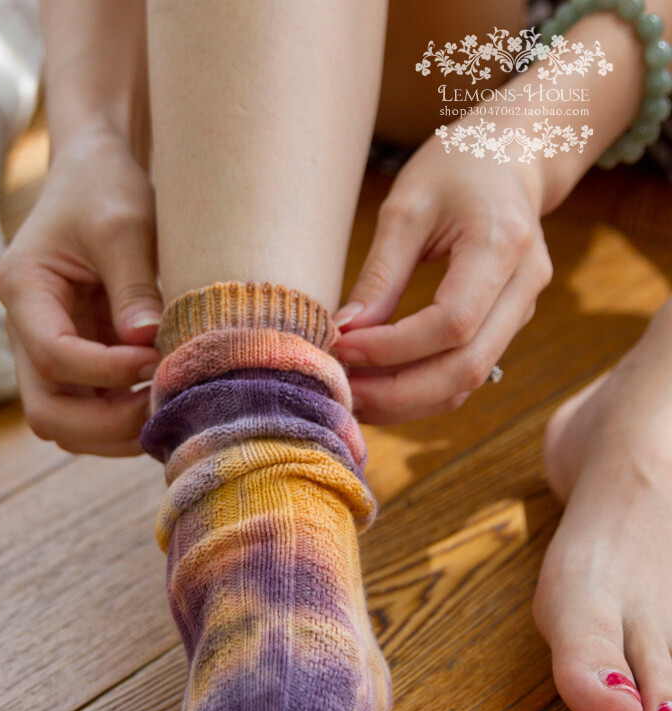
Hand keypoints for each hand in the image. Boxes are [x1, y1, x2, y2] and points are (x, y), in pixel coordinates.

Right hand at [0, 128, 162, 455]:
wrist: (96, 175)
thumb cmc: (106, 189)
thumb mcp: (125, 225)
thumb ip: (134, 285)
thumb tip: (148, 343)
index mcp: (23, 288)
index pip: (52, 354)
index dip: (106, 370)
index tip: (156, 359)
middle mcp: (26, 329)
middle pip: (47, 412)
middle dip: (105, 424)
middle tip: (163, 406)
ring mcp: (48, 352)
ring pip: (66, 424)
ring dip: (116, 433)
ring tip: (170, 409)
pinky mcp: (77, 362)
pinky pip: (91, 413)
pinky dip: (125, 422)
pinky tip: (166, 403)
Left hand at [330, 129, 553, 423]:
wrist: (512, 154)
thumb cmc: (457, 166)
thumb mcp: (407, 207)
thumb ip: (380, 274)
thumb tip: (345, 331)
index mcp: (502, 245)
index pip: (451, 323)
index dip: (392, 348)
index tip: (341, 346)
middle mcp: (523, 286)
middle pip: (465, 368)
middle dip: (397, 392)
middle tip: (342, 391)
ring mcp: (521, 311)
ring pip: (468, 383)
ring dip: (406, 403)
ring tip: (353, 398)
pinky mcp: (506, 326)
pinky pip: (465, 374)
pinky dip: (421, 393)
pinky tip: (378, 390)